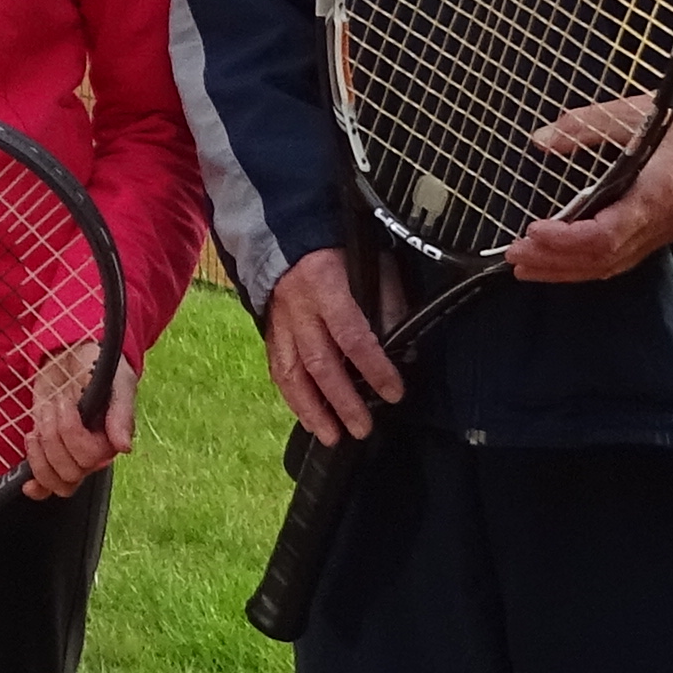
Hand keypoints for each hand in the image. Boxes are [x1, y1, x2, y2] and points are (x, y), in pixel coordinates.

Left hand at [25, 346, 136, 499]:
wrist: (71, 355)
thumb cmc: (97, 365)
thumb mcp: (116, 381)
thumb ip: (121, 413)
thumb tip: (124, 447)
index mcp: (111, 438)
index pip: (89, 457)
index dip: (70, 432)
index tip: (66, 402)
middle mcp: (93, 453)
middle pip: (71, 472)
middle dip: (53, 437)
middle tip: (53, 408)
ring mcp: (70, 455)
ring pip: (58, 482)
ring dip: (40, 455)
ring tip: (38, 427)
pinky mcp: (51, 454)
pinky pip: (47, 485)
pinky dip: (37, 486)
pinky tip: (28, 483)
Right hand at [265, 250, 405, 446]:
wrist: (287, 236)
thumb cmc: (337, 250)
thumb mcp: (371, 263)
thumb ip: (388, 301)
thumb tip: (402, 344)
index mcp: (326, 286)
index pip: (352, 335)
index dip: (374, 367)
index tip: (393, 392)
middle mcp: (299, 309)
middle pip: (320, 363)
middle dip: (342, 401)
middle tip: (362, 428)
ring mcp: (280, 323)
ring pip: (292, 374)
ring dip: (313, 410)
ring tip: (332, 436)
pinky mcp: (269, 333)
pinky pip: (278, 371)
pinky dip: (293, 399)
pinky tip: (310, 419)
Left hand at [506, 115, 672, 283]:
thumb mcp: (635, 113)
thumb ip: (586, 125)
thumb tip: (541, 139)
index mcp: (656, 196)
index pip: (608, 234)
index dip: (568, 238)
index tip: (534, 229)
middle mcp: (658, 225)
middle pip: (601, 258)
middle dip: (554, 259)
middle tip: (513, 255)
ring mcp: (659, 235)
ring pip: (607, 266)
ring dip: (563, 269)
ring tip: (524, 266)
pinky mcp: (655, 237)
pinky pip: (616, 261)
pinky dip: (582, 266)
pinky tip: (557, 262)